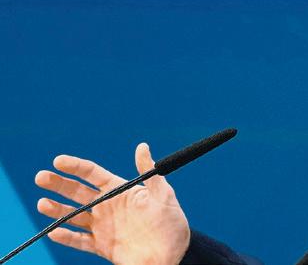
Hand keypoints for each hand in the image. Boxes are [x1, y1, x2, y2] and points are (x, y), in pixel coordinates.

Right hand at [35, 143, 189, 264]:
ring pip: (74, 216)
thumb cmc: (171, 221)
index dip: (76, 166)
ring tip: (42, 204)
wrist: (174, 254)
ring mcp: (103, 226)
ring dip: (57, 210)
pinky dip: (66, 237)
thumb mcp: (163, 195)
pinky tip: (53, 231)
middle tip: (41, 177)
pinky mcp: (102, 246)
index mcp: (120, 190)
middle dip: (59, 184)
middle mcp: (108, 206)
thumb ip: (149, 172)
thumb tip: (142, 146)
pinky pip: (80, 241)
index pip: (93, 174)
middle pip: (78, 192)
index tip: (58, 160)